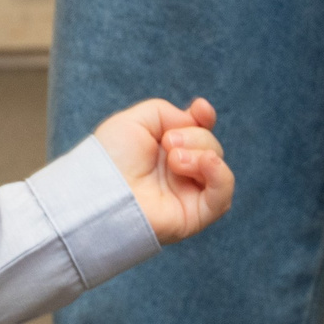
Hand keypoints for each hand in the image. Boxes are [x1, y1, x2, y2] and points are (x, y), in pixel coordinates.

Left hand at [93, 97, 233, 244]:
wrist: (101, 190)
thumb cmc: (111, 157)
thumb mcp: (136, 120)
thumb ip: (168, 113)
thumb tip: (194, 119)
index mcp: (165, 149)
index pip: (198, 130)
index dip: (204, 117)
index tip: (201, 109)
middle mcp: (179, 171)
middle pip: (209, 144)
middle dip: (193, 136)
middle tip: (167, 143)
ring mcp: (188, 193)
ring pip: (217, 165)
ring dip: (201, 152)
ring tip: (174, 159)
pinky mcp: (195, 215)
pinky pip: (223, 195)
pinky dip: (220, 173)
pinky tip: (206, 162)